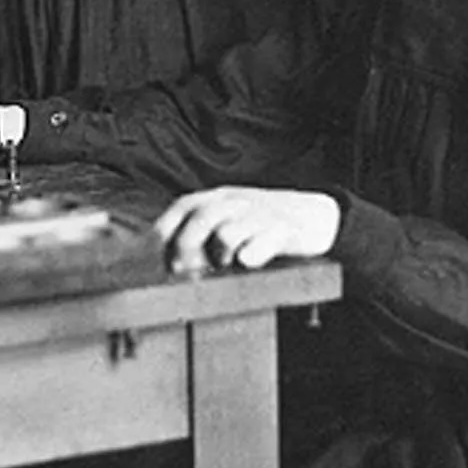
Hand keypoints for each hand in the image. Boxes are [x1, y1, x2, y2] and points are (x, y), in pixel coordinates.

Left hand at [154, 185, 340, 274]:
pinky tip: (246, 262)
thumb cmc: (262, 223)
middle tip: (181, 270)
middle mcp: (237, 203)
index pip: (184, 207)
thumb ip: (201, 231)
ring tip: (222, 266)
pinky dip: (252, 253)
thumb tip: (165, 258)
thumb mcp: (230, 218)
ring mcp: (260, 215)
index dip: (165, 229)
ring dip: (218, 253)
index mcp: (219, 198)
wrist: (314, 216)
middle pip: (202, 218)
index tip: (153, 253)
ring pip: (228, 232)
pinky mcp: (284, 231)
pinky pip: (263, 242)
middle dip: (186, 246)